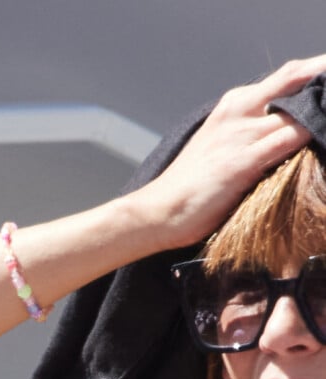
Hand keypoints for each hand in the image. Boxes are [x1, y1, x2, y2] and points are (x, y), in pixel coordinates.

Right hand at [143, 55, 325, 249]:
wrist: (158, 211)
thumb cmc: (189, 189)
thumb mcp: (221, 150)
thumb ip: (251, 137)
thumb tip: (289, 141)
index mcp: (231, 107)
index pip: (285, 78)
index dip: (313, 78)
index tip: (325, 92)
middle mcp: (236, 112)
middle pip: (295, 83)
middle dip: (321, 89)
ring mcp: (238, 135)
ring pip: (297, 109)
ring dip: (321, 112)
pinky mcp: (240, 162)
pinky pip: (290, 138)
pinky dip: (312, 132)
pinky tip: (321, 137)